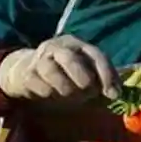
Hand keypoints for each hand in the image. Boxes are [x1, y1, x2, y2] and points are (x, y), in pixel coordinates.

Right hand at [0, 35, 119, 100]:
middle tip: (86, 93)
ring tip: (67, 95)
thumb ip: (100, 83)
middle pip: (71, 58)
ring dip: (65, 89)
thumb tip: (116, 95)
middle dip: (82, 79)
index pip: (96, 55)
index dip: (106, 74)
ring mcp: (40, 58)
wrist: (24, 72)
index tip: (113, 94)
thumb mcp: (82, 75)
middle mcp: (58, 47)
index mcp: (77, 45)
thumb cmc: (61, 75)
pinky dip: (49, 94)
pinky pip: (40, 86)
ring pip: (52, 71)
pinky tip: (50, 94)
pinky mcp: (27, 73)